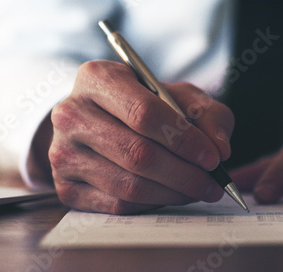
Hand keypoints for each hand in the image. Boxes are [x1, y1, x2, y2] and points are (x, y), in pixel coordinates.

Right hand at [45, 60, 233, 213]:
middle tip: (213, 183)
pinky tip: (169, 194)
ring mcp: (63, 152)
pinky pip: (116, 204)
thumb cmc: (143, 103)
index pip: (145, 113)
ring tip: (198, 190)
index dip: (184, 140)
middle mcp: (71, 113)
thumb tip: (220, 148)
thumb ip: (207, 114)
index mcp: (98, 77)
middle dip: (184, 173)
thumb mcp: (178, 94)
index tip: (213, 158)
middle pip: (137, 153)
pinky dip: (151, 204)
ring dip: (172, 193)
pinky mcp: (64, 187)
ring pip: (128, 184)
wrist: (96, 120)